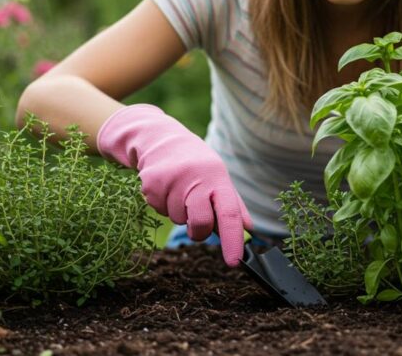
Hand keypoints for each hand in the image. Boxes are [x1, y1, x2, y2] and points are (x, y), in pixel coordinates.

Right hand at [96, 104, 252, 265]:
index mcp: (217, 178)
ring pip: (176, 219)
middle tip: (195, 219)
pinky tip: (165, 186)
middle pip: (201, 223)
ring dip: (177, 212)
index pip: (229, 214)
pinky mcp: (151, 184)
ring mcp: (172, 180)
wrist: (160, 139)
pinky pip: (159, 210)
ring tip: (178, 189)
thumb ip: (234, 205)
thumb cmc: (196, 163)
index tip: (234, 262)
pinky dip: (162, 204)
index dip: (232, 240)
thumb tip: (250, 230)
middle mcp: (196, 178)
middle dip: (198, 231)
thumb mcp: (218, 176)